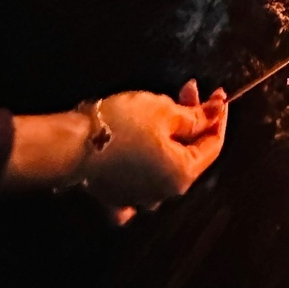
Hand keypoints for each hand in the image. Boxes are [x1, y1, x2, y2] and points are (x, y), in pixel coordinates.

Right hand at [78, 81, 227, 209]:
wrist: (70, 144)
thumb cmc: (123, 125)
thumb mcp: (165, 112)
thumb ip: (196, 116)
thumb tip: (217, 112)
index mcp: (183, 175)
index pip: (213, 143)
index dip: (217, 116)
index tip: (218, 93)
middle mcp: (164, 194)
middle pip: (189, 152)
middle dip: (192, 119)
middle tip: (188, 89)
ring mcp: (138, 199)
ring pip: (165, 164)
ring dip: (170, 135)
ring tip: (166, 107)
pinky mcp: (114, 196)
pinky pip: (137, 183)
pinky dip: (144, 168)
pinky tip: (147, 155)